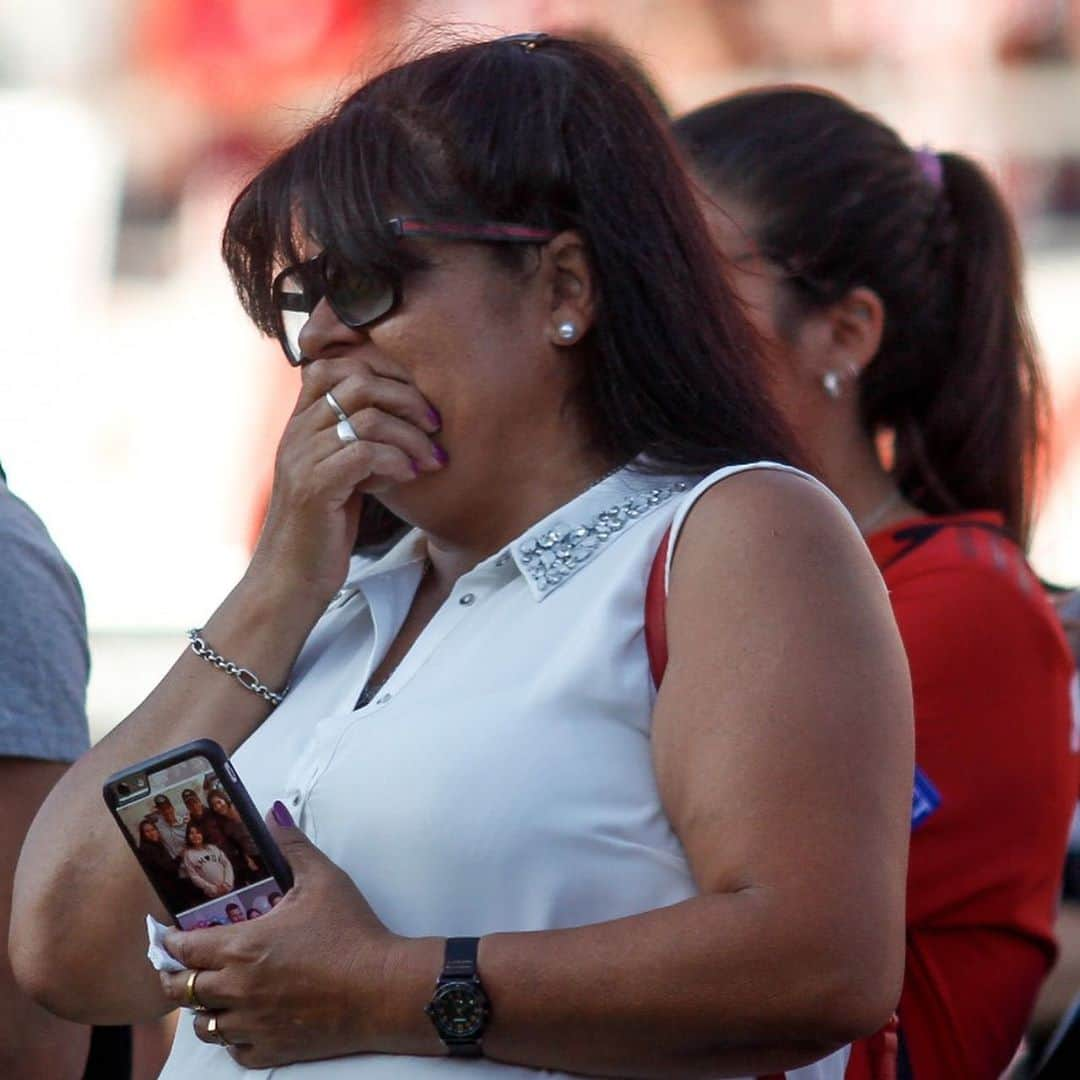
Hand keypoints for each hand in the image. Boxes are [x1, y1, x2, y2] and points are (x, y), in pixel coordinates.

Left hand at [160, 804, 402, 1068]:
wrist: (382, 987)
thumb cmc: (352, 931)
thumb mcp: (324, 878)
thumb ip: (292, 845)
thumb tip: (273, 813)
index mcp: (243, 947)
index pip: (184, 949)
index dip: (171, 942)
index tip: (169, 935)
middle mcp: (238, 989)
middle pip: (182, 990)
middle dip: (176, 975)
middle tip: (182, 964)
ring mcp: (252, 1025)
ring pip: (204, 1024)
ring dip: (203, 1006)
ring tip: (213, 991)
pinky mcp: (271, 1049)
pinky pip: (233, 1050)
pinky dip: (232, 1035)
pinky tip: (243, 1019)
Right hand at [247, 355, 445, 602]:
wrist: (290, 580)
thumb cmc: (322, 531)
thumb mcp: (339, 477)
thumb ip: (356, 445)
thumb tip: (402, 423)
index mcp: (300, 425)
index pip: (334, 366)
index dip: (381, 370)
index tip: (418, 397)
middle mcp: (297, 433)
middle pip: (358, 382)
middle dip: (407, 399)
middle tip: (435, 425)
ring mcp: (302, 458)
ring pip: (368, 417)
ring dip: (412, 437)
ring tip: (433, 460)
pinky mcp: (315, 486)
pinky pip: (365, 453)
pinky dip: (397, 461)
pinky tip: (411, 477)